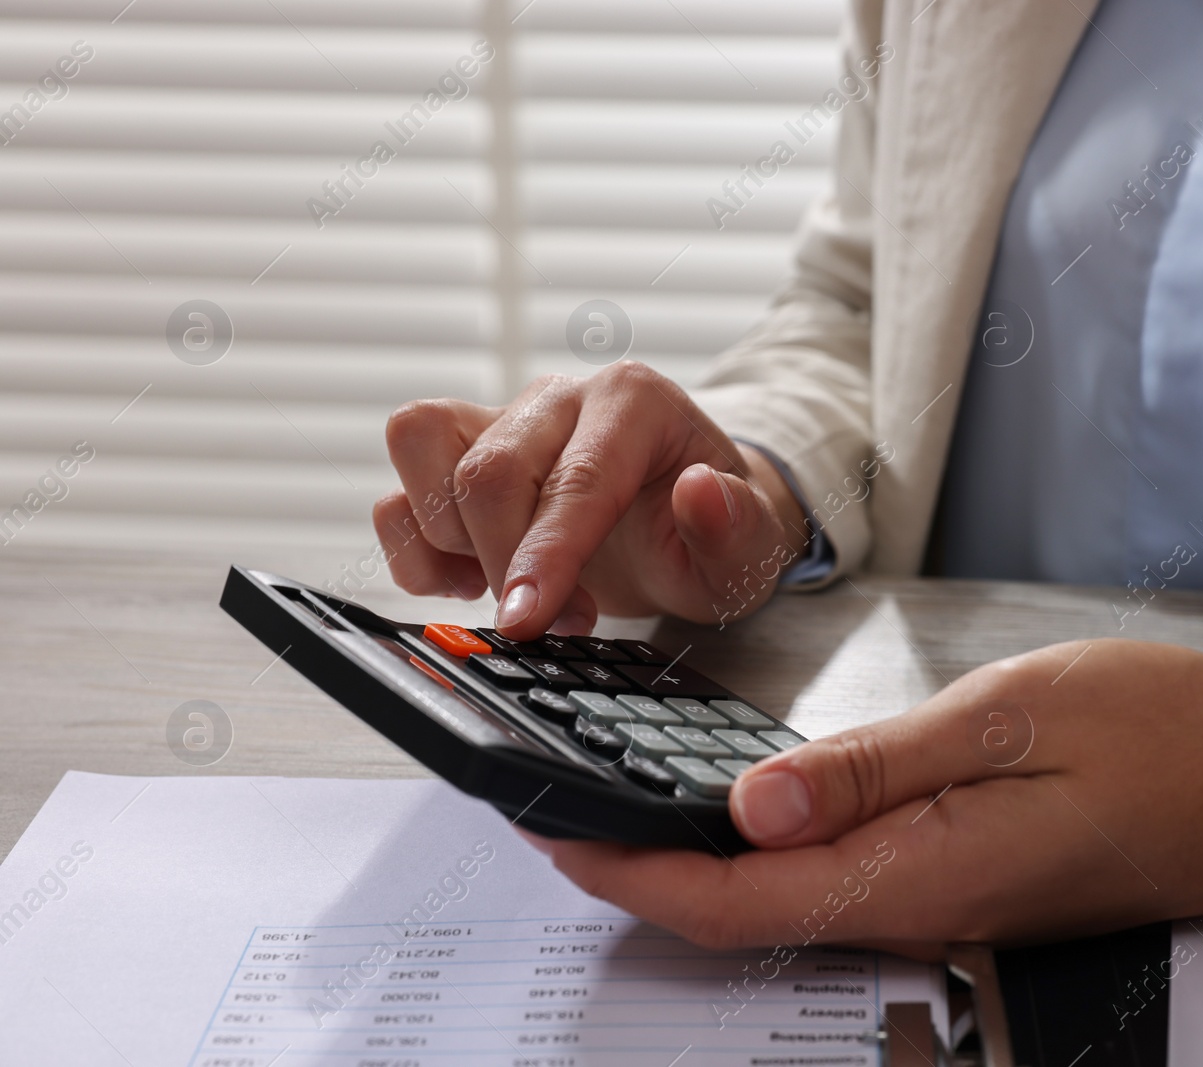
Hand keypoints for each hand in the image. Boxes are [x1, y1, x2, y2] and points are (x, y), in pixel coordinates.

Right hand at [373, 362, 808, 635]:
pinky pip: (397, 487)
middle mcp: (561, 398)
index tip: (528, 619)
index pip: (576, 478)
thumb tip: (702, 490)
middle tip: (551, 623)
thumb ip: (737, 525)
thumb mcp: (751, 548)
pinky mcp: (458, 453)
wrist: (691, 527)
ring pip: (422, 450)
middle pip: (490, 470)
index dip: (546, 555)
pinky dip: (414, 548)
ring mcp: (502, 419)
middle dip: (506, 565)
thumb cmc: (714, 533)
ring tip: (511, 590)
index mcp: (635, 402)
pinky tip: (466, 581)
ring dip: (451, 544)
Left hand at [524, 639, 1202, 956]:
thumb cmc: (1166, 736)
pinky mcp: (968, 882)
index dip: (631, 873)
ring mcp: (947, 904)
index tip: (549, 833)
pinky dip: (767, 853)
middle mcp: (922, 909)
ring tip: (624, 804)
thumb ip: (877, 768)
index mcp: (921, 873)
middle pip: (746, 916)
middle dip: (642, 874)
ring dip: (696, 864)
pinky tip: (747, 812)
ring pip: (786, 905)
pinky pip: (839, 884)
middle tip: (560, 811)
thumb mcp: (1014, 719)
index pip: (738, 901)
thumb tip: (749, 807)